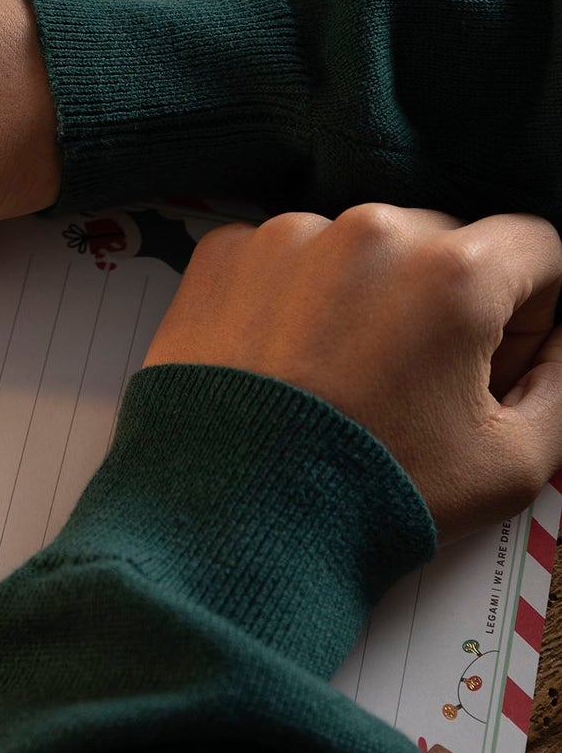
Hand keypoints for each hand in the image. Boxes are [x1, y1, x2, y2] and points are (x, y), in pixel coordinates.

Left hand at [144, 206, 561, 537]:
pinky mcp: (224, 255)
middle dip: (444, 299)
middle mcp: (368, 232)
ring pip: (358, 247)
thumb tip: (557, 340)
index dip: (530, 307)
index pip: (534, 246)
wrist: (230, 520)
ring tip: (336, 376)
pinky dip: (291, 296)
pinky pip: (284, 258)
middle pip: (441, 241)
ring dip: (363, 294)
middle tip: (411, 380)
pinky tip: (284, 361)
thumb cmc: (370, 495)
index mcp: (453, 271)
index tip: (495, 356)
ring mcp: (286, 237)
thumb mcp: (512, 461)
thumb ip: (561, 382)